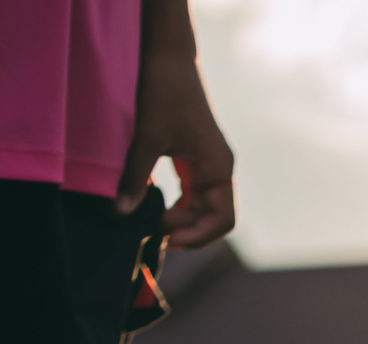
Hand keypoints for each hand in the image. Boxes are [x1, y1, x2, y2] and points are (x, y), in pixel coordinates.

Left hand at [119, 50, 235, 247]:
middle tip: (152, 232)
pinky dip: (178, 204)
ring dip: (182, 219)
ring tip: (151, 222)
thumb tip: (122, 213)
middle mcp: (219, 169)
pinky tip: (156, 205)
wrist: (168, 58)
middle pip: (213, 217)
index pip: (222, 219)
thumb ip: (135, 177)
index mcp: (218, 168)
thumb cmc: (164, 92)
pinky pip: (194, 192)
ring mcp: (209, 164)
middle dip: (187, 229)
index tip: (165, 237)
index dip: (197, 235)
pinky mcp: (196, 158)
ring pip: (203, 207)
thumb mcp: (147, 137)